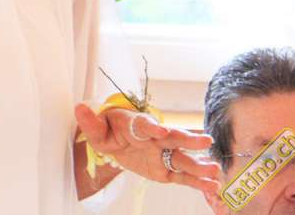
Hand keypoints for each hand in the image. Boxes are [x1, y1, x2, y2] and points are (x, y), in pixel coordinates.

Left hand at [75, 103, 221, 192]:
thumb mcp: (96, 129)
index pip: (144, 124)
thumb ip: (90, 122)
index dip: (151, 126)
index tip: (160, 130)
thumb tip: (79, 108)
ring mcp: (163, 153)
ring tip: (215, 170)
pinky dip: (197, 181)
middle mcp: (155, 137)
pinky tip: (213, 185)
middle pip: (172, 137)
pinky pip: (182, 175)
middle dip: (187, 139)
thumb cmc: (108, 130)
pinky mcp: (167, 170)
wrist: (117, 139)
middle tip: (205, 141)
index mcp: (136, 124)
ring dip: (199, 163)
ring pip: (182, 158)